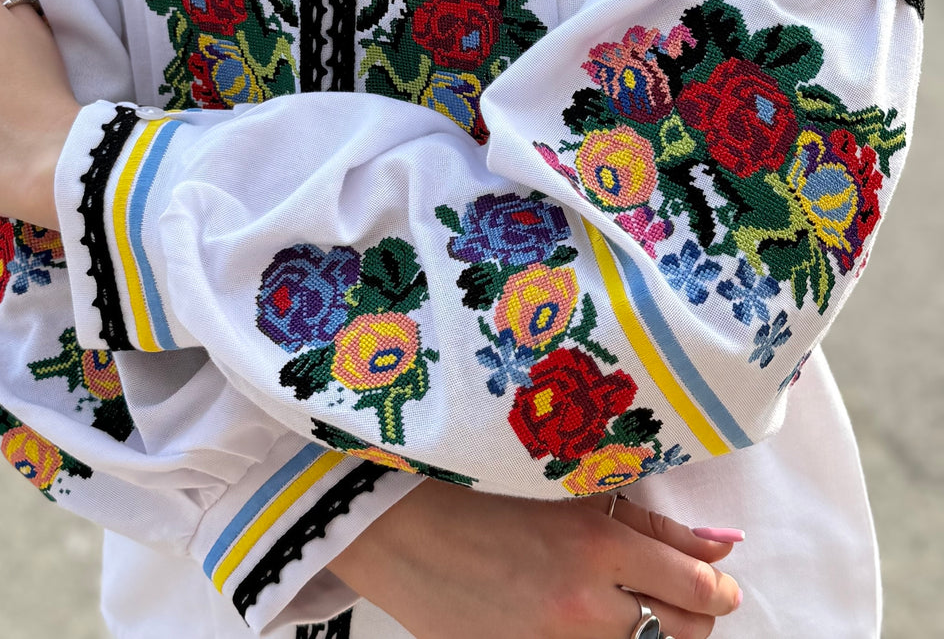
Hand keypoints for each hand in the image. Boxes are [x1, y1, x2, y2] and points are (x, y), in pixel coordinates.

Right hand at [328, 479, 741, 638]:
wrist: (398, 528)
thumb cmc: (480, 492)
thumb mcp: (568, 492)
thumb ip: (647, 524)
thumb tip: (719, 546)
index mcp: (596, 547)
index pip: (697, 587)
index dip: (718, 585)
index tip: (716, 578)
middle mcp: (583, 607)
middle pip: (685, 634)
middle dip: (697, 613)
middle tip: (683, 592)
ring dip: (654, 632)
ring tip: (636, 608)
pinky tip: (593, 622)